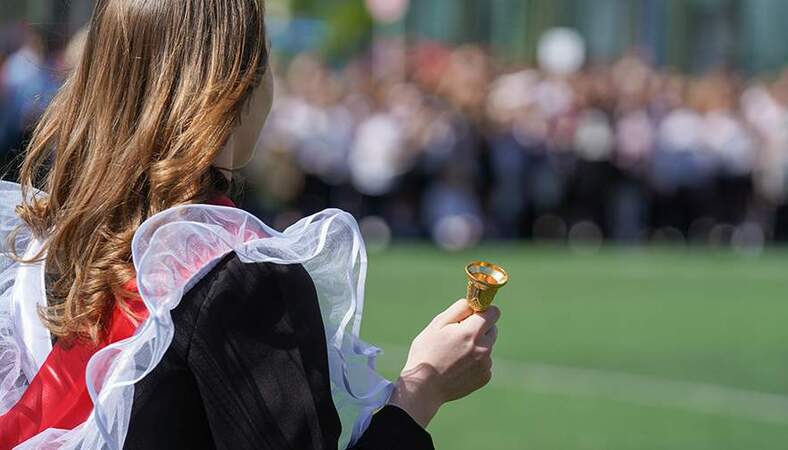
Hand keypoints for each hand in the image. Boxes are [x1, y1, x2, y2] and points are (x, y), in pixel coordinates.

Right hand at [388, 299, 500, 427]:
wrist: (424, 388)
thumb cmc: (426, 353)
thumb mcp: (437, 325)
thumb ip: (458, 310)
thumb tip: (473, 303)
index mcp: (472, 332)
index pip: (493, 312)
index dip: (483, 311)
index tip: (472, 315)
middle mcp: (484, 348)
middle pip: (492, 329)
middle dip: (479, 328)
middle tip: (459, 336)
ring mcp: (486, 364)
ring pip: (487, 346)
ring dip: (476, 346)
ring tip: (455, 355)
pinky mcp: (485, 377)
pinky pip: (485, 362)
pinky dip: (475, 362)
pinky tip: (458, 367)